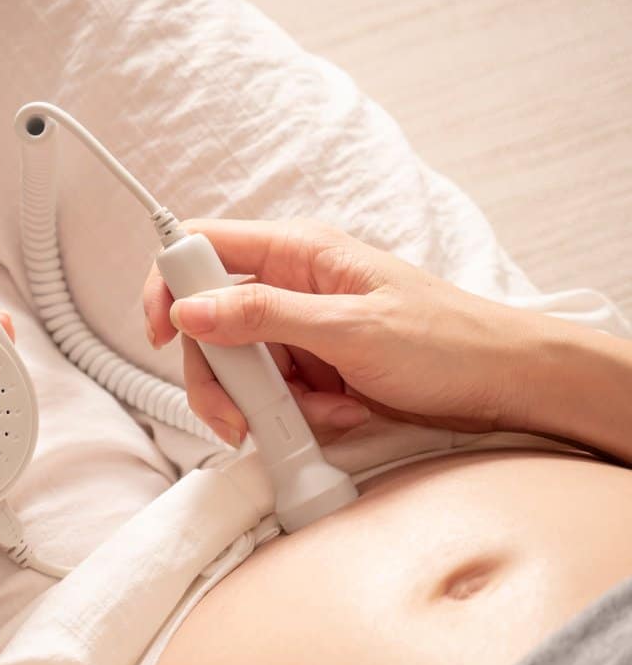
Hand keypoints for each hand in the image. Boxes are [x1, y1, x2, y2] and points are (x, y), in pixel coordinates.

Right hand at [143, 218, 545, 443]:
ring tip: (314, 416)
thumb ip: (265, 316)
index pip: (205, 247)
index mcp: (298, 252)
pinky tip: (336, 416)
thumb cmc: (446, 340)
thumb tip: (190, 308)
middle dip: (217, 375)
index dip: (170, 284)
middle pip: (210, 322)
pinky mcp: (312, 367)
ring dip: (261, 404)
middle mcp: (291, 286)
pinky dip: (294, 415)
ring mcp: (300, 330)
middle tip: (234, 417)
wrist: (503, 382)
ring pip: (238, 366)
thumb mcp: (350, 327)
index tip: (160, 333)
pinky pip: (272, 393)